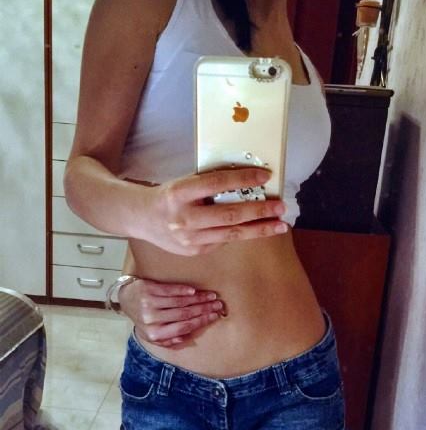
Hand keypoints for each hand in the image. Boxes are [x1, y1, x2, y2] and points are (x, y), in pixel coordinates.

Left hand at [118, 277, 224, 347]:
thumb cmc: (144, 318)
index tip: (214, 316)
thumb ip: (169, 340)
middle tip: (217, 305)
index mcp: (155, 333)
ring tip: (211, 296)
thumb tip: (185, 338)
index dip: (201, 321)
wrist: (126, 299)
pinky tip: (194, 291)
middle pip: (184, 314)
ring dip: (198, 299)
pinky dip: (184, 290)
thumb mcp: (154, 335)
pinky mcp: (148, 290)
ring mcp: (150, 304)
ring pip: (180, 302)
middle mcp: (152, 320)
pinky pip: (170, 291)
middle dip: (204, 309)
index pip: (184, 327)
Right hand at [135, 167, 288, 255]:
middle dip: (260, 211)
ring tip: (280, 225)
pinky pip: (222, 241)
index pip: (217, 184)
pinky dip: (239, 234)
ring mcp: (189, 239)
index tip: (265, 177)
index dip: (243, 179)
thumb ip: (210, 186)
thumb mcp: (184, 183)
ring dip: (259, 229)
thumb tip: (246, 183)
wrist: (141, 218)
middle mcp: (184, 218)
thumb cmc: (168, 196)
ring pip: (231, 234)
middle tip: (281, 207)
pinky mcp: (194, 252)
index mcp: (180, 193)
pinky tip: (253, 229)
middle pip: (229, 215)